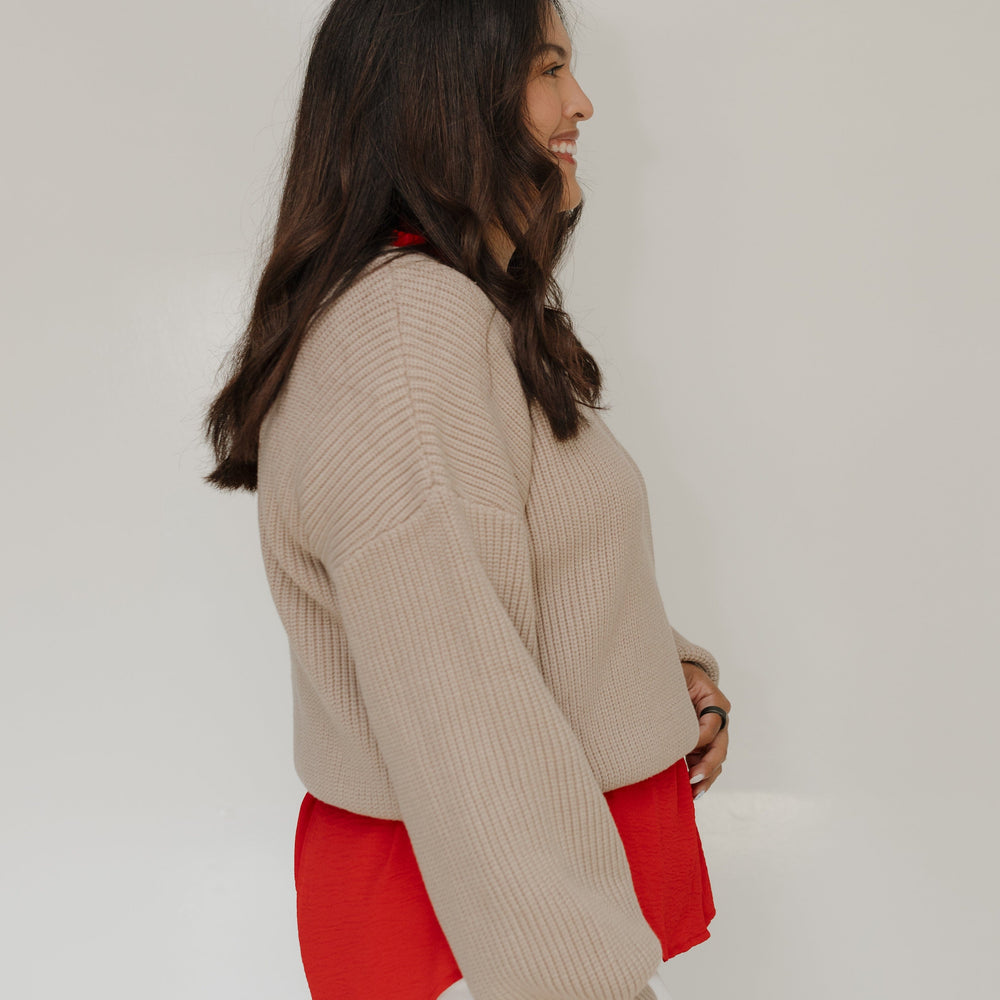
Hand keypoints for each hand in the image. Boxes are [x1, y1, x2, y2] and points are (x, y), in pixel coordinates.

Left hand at [681, 661, 730, 798]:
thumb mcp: (676, 677)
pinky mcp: (704, 743)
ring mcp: (714, 733)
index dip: (697, 739)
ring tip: (694, 793)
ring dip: (706, 777)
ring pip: (717, 760)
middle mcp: (719, 719)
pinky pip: (707, 763)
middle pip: (719, 747)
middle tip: (692, 778)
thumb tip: (667, 716)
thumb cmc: (673, 673)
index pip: (712, 725)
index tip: (679, 748)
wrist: (670, 674)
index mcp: (715, 701)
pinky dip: (702, 776)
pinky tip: (692, 791)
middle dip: (707, 765)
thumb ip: (675, 693)